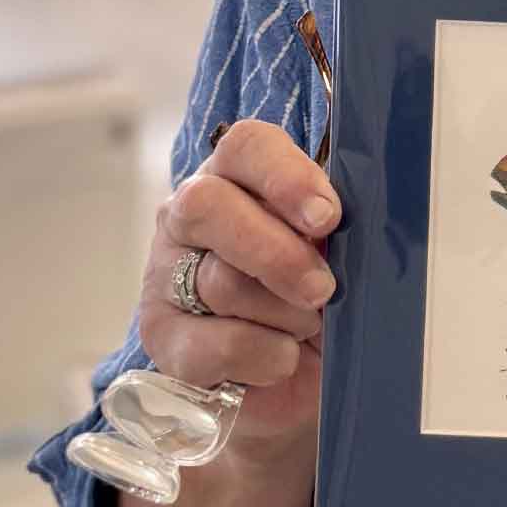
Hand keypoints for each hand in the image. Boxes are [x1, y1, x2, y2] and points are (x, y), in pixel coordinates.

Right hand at [137, 118, 339, 447]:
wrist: (290, 359)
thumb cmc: (315, 282)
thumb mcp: (333, 244)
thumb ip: (334, 228)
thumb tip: (344, 236)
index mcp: (236, 173)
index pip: (247, 147)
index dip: (287, 178)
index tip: (328, 218)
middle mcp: (189, 215)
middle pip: (208, 207)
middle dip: (277, 254)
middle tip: (321, 288)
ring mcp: (166, 273)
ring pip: (219, 283)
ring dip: (282, 313)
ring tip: (307, 325)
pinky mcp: (162, 335)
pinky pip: (212, 346)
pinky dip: (263, 356)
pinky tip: (284, 356)